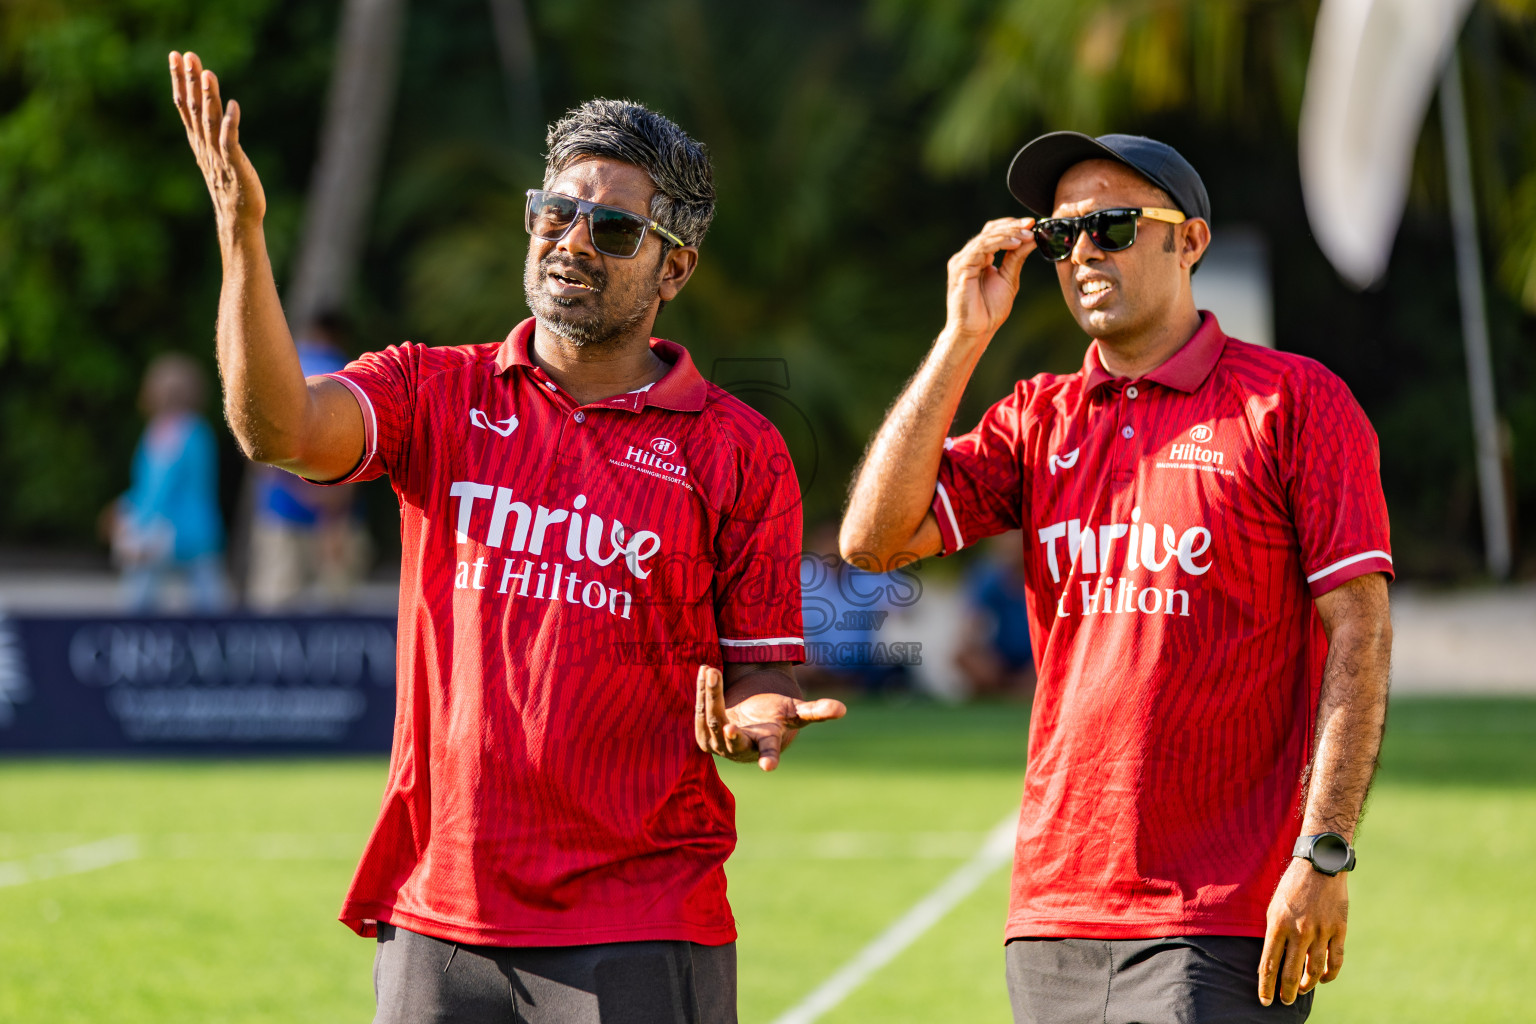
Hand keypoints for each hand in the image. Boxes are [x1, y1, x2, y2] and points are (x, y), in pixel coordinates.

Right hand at [169, 51, 265, 235]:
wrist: (238, 216)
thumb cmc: (230, 185)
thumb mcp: (215, 154)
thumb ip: (210, 132)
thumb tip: (207, 110)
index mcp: (198, 140)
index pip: (185, 105)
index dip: (179, 80)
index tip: (175, 56)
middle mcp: (205, 144)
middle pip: (194, 107)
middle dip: (190, 80)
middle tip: (186, 55)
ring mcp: (218, 155)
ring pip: (210, 120)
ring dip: (209, 97)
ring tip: (208, 73)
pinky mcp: (235, 165)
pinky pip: (230, 141)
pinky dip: (231, 123)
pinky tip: (233, 105)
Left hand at [693, 665, 844, 770]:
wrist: (749, 719)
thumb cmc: (776, 715)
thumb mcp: (796, 712)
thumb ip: (817, 711)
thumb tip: (843, 709)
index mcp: (766, 743)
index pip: (769, 753)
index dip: (769, 759)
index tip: (769, 768)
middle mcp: (741, 748)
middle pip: (732, 738)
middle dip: (729, 731)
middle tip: (727, 724)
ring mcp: (719, 744)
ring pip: (711, 720)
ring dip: (711, 695)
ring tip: (712, 671)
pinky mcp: (703, 735)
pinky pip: (700, 713)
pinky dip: (703, 692)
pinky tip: (705, 672)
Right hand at [944, 218, 1035, 345]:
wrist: (976, 331)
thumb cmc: (989, 311)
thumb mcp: (1009, 279)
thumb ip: (1016, 259)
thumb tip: (1031, 239)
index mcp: (978, 259)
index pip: (993, 233)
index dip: (1011, 226)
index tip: (1032, 225)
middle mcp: (968, 257)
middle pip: (989, 231)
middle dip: (1012, 227)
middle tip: (1031, 225)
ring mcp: (962, 261)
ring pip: (986, 238)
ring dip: (1008, 234)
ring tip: (1027, 236)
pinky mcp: (961, 268)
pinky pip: (981, 248)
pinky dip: (999, 243)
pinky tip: (1015, 244)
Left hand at [1258, 856, 1348, 1005]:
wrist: (1320, 865)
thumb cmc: (1292, 886)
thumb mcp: (1274, 907)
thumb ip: (1275, 933)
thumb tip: (1274, 959)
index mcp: (1278, 925)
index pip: (1269, 964)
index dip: (1266, 986)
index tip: (1265, 1001)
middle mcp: (1299, 931)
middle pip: (1292, 972)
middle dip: (1286, 992)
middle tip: (1285, 1002)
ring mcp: (1321, 932)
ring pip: (1314, 970)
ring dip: (1307, 985)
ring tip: (1301, 992)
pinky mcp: (1339, 930)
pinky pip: (1336, 960)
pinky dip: (1329, 974)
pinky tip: (1322, 979)